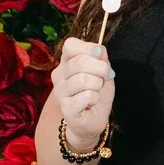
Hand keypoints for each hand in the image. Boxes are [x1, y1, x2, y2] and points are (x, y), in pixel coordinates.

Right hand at [52, 37, 115, 156]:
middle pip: (80, 62)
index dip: (88, 48)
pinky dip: (95, 98)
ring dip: (98, 85)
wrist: (93, 118)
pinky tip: (92, 102)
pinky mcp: (66, 108)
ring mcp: (60, 92)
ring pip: (83, 79)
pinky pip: (86, 96)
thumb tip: (99, 50)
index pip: (70, 45)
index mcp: (66, 62)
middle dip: (100, 69)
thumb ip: (101, 58)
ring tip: (96, 91)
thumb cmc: (96, 92)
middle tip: (104, 77)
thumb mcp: (103, 71)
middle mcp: (58, 75)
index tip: (100, 57)